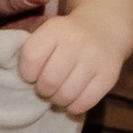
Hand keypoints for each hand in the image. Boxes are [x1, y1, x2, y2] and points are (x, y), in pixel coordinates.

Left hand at [14, 6, 130, 116]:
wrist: (104, 26)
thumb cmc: (67, 35)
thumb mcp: (48, 32)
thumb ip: (33, 52)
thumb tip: (23, 84)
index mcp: (55, 29)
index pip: (31, 60)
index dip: (27, 73)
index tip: (32, 74)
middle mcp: (76, 42)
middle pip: (49, 81)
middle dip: (42, 90)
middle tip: (45, 87)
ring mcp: (94, 59)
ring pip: (66, 95)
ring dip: (57, 99)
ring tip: (58, 92)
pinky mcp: (109, 75)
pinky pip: (85, 103)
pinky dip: (74, 106)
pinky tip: (72, 98)